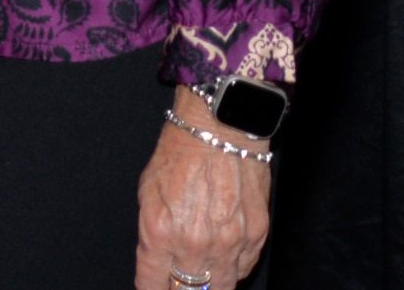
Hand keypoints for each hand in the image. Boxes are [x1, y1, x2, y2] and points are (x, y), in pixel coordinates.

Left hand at [135, 94, 272, 289]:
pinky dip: (233, 270)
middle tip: (178, 286)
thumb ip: (152, 235)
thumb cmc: (178, 155)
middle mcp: (195, 245)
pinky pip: (244, 268)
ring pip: (221, 287)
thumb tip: (160, 263)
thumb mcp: (147, 193)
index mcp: (160, 233)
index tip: (152, 289)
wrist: (219, 130)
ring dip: (209, 286)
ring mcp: (229, 243)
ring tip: (202, 281)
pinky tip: (223, 264)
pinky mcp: (256, 236)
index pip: (153, 283)